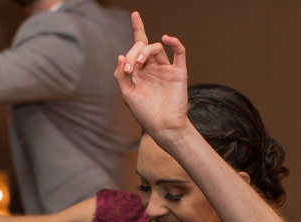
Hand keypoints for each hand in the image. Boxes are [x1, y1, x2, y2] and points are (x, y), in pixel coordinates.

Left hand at [114, 12, 189, 145]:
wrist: (163, 126)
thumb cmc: (145, 114)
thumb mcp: (127, 95)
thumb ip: (121, 76)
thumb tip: (121, 55)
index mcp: (140, 72)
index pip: (137, 47)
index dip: (137, 29)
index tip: (135, 14)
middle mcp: (153, 68)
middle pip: (143, 47)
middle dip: (133, 53)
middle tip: (130, 68)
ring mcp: (166, 69)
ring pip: (156, 48)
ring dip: (145, 51)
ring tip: (139, 63)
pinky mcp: (179, 72)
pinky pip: (179, 52)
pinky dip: (174, 43)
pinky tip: (166, 38)